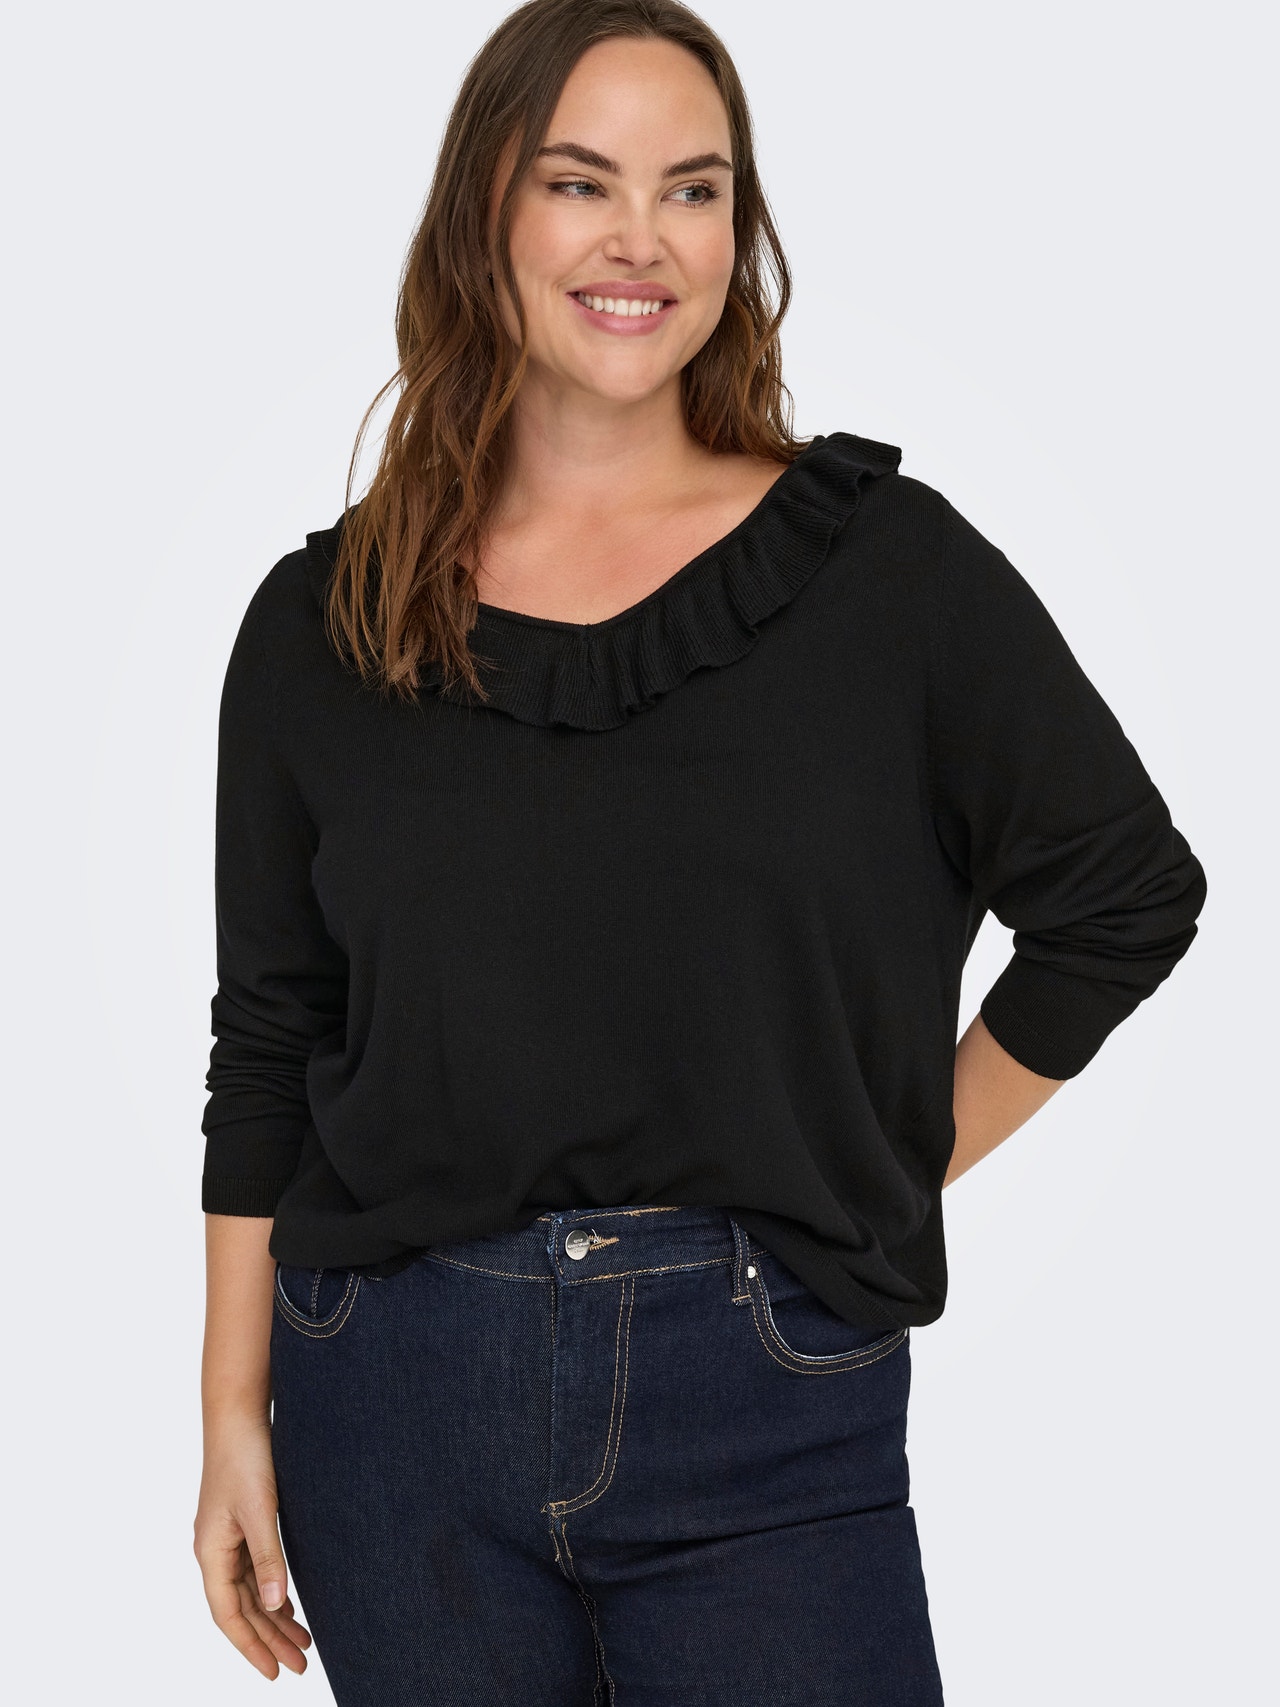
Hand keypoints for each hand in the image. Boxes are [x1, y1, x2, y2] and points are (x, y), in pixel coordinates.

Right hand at [193, 1412, 312, 1679]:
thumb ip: (268, 1558)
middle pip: (241, 1607)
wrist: (238, 1414)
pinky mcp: (240, 1521)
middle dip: (269, 1638)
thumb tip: (274, 1605)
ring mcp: (226, 1536)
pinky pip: (254, 1569)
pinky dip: (271, 1589)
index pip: (229, 1615)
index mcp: (212, 1552)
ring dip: (273, 1615)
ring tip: (301, 1641)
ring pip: (249, 1590)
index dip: (252, 1646)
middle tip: (300, 1664)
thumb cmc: (244, 1457)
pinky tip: (288, 1600)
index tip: (274, 1672)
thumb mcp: (260, 1510)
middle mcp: (215, 1549)